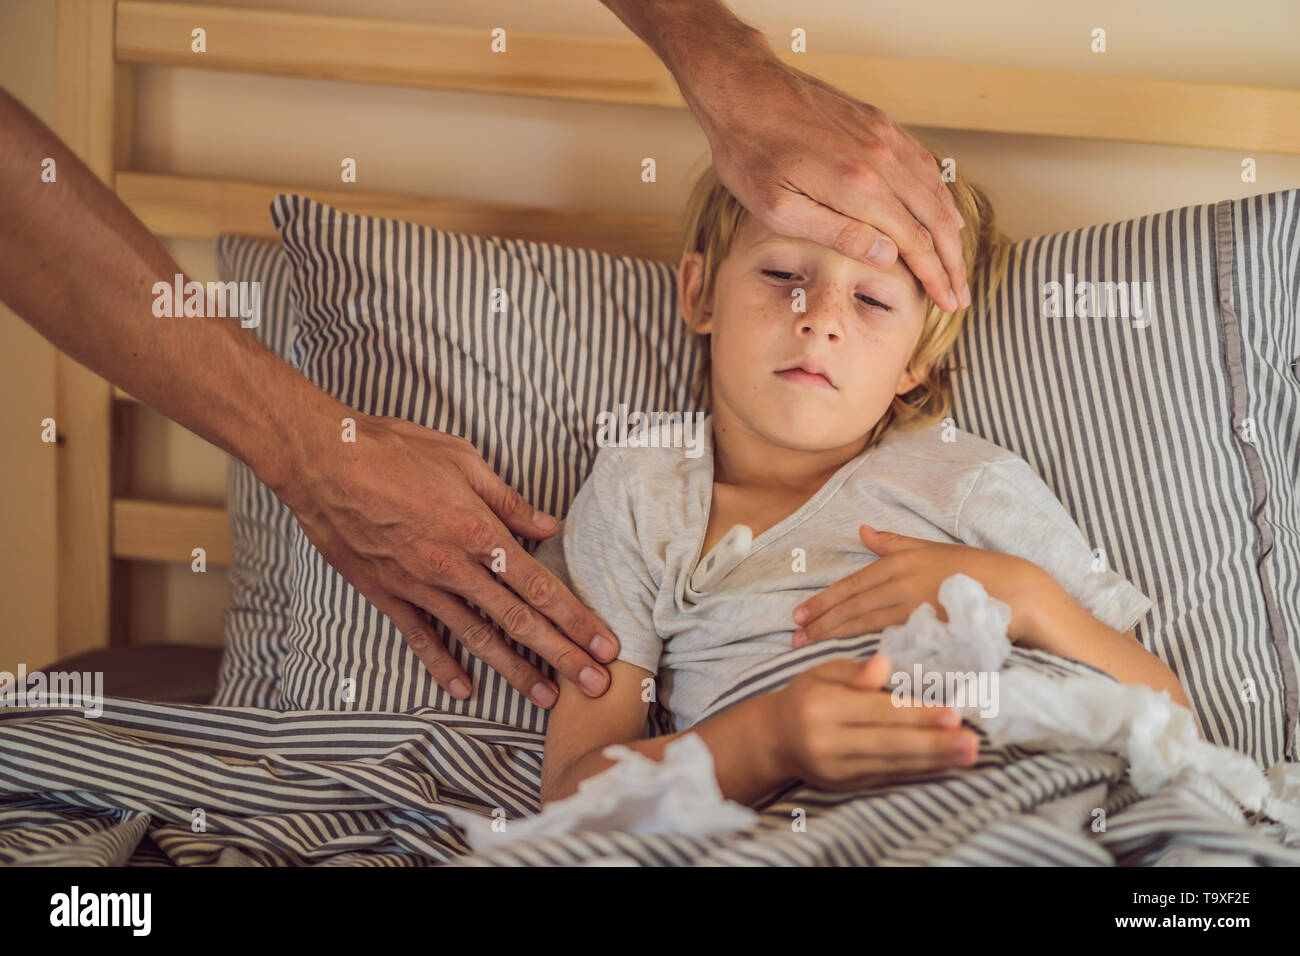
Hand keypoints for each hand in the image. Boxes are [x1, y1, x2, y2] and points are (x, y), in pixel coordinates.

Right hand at [272, 406, 620, 707]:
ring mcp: (419, 585)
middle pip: (519, 621)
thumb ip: (508, 500)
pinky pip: (420, 636)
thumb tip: (547, 527)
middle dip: (561, 656)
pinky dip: (442, 665)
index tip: (605, 644)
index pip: (539, 586)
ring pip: (476, 636)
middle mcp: (454, 567)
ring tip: (544, 697)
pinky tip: (463, 690)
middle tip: (594, 686)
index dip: (576, 619)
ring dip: (513, 670)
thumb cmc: (394, 450)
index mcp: (479, 531)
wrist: (322, 461)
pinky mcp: (386, 593)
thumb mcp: (462, 461)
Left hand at [682, 44, 969, 311]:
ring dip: (951, 230)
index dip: (936, 276)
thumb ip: (835, 233)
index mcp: (858, 187)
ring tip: (956, 262)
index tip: (950, 301)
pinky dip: (939, 194)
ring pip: (936, 189)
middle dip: (953, 261)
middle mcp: (882, 158)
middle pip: (936, 218)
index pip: (915, 242)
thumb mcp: (778, 209)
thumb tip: (888, 256)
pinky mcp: (878, 122)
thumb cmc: (749, 152)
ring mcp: (884, 136)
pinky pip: (922, 163)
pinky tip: (941, 212)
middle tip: (961, 294)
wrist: (743, 87)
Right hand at [766, 654, 977, 790]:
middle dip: (933, 745)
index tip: (951, 715)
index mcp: (822, 707)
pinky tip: (942, 766)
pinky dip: (917, 773)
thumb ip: (854, 671)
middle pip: (888, 744)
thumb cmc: (806, 697)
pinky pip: (886, 779)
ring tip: (967, 755)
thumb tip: (884, 664)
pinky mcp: (844, 786)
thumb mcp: (822, 672)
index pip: (877, 711)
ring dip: (933, 762)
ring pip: (891, 766)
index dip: (915, 715)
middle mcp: (828, 742)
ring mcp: (836, 769)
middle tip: (971, 743)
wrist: (773, 739)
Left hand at [791, 525, 1043, 645]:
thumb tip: (863, 531)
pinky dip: (864, 644)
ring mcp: (913, 603)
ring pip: (864, 621)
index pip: (851, 586)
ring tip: (810, 646)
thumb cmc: (972, 569)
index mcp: (899, 562)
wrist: (1012, 590)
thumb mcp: (930, 548)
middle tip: (794, 636)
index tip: (799, 616)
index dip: (823, 602)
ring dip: (834, 634)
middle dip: (821, 621)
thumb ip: (894, 543)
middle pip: (852, 605)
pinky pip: (888, 635)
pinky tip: (847, 653)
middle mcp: (901, 580)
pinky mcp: (927, 624)